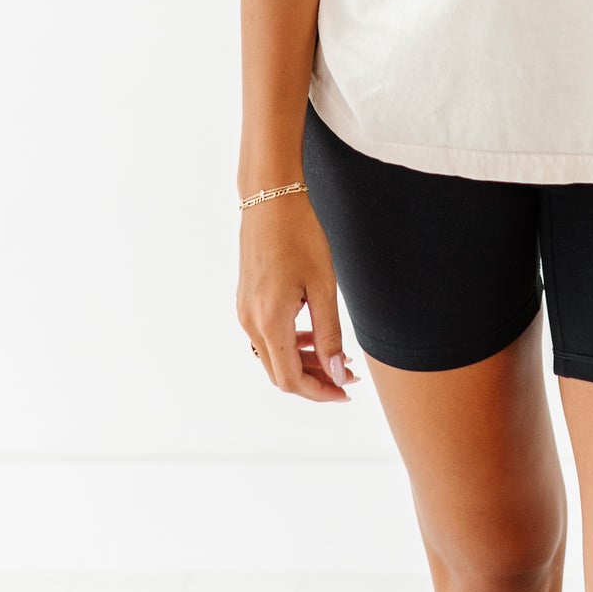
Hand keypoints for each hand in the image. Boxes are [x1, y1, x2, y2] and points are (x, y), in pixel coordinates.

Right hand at [237, 194, 359, 401]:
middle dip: (315, 380)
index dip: (320, 392)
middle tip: (348, 375)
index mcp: (269, 322)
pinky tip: (313, 334)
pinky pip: (267, 337)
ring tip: (336, 356)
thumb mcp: (323, 286)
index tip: (346, 391)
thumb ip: (329, 334)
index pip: (291, 379)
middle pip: (280, 373)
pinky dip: (291, 344)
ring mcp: (244, 312)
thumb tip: (335, 374)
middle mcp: (250, 323)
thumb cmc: (299, 236)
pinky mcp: (246, 301)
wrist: (270, 200)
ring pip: (273, 356)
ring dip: (304, 363)